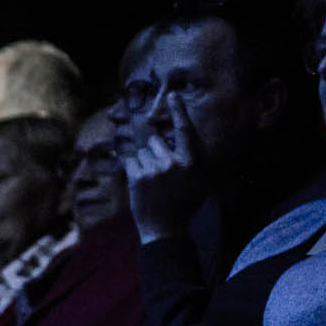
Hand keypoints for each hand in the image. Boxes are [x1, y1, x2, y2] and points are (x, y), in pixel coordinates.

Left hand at [124, 95, 208, 243]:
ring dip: (142, 162)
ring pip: (141, 151)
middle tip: (158, 176)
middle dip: (152, 151)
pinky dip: (131, 169)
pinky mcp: (137, 176)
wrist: (165, 231)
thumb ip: (187, 160)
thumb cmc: (182, 206)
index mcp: (191, 163)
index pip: (184, 131)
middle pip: (155, 140)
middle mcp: (174, 163)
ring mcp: (155, 169)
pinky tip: (139, 185)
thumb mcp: (196, 182)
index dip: (178, 111)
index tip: (172, 94)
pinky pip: (129, 160)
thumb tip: (173, 139)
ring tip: (150, 184)